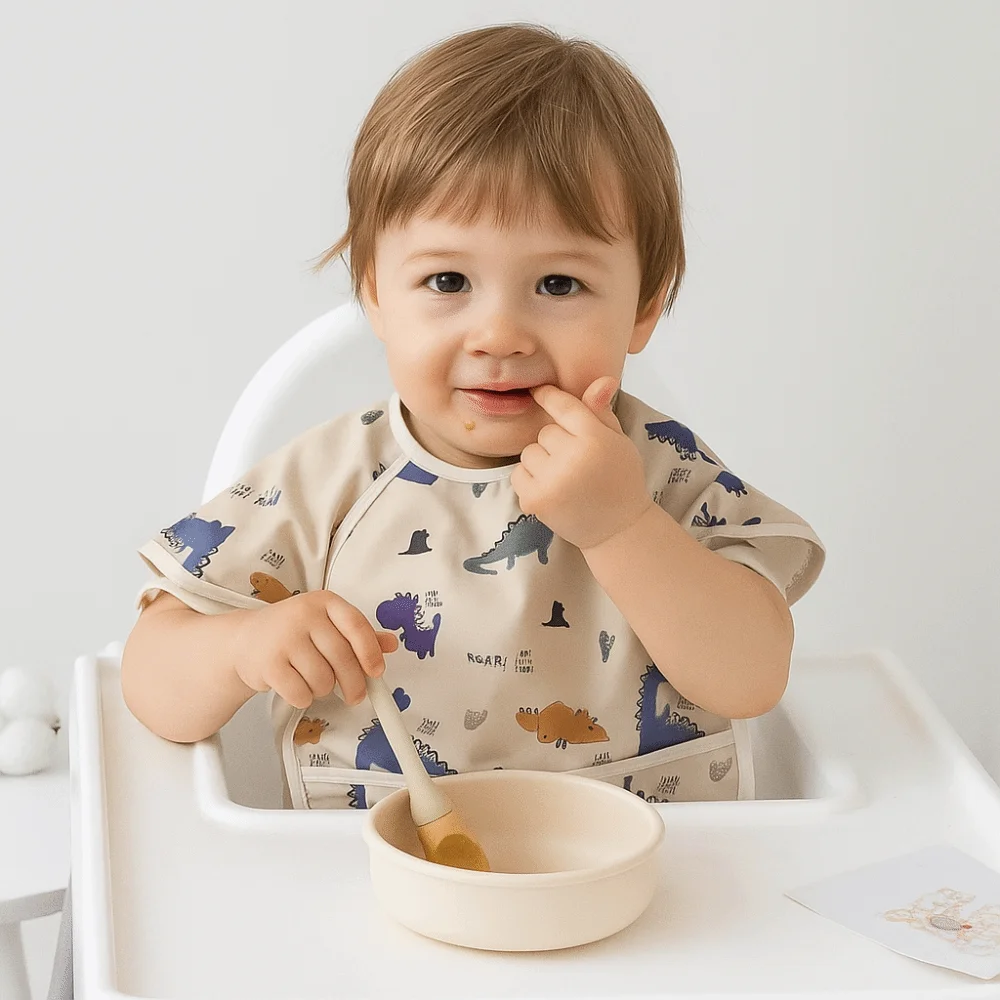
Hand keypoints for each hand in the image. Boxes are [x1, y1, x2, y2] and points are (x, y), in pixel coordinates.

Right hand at [232, 590, 398, 709]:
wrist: (244, 640)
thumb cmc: (291, 633)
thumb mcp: (326, 624)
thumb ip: (358, 634)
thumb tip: (391, 644)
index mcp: (324, 601)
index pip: (357, 626)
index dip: (371, 652)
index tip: (377, 672)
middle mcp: (304, 614)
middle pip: (343, 658)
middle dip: (354, 684)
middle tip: (355, 695)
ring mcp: (284, 638)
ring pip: (323, 680)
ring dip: (324, 689)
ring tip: (313, 679)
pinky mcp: (268, 664)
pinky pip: (301, 694)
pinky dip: (303, 698)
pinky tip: (295, 685)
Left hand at [510, 375, 653, 550]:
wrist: (618, 529)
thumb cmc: (619, 480)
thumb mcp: (618, 442)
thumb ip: (602, 412)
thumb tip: (603, 380)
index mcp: (596, 438)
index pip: (563, 405)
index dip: (548, 396)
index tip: (539, 391)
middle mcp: (573, 457)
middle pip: (544, 432)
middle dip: (556, 443)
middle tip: (575, 462)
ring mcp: (552, 481)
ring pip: (529, 452)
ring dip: (541, 462)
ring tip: (565, 478)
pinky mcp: (535, 500)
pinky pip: (518, 474)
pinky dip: (530, 480)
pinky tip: (552, 490)